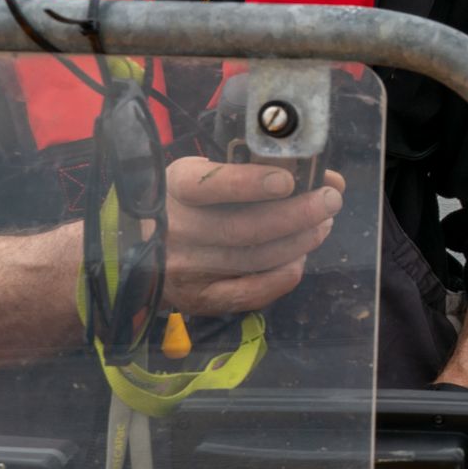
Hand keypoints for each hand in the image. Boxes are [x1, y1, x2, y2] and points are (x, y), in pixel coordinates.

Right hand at [158, 159, 345, 314]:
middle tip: (330, 200)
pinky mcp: (199, 298)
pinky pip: (250, 293)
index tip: (288, 180)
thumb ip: (248, 170)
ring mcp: (186, 269)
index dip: (249, 184)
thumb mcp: (199, 174)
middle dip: (297, 213)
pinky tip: (300, 258)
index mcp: (172, 188)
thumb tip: (320, 172)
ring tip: (323, 224)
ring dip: (300, 241)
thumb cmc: (185, 201)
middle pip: (244, 227)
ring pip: (255, 258)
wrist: (137, 248)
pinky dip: (283, 276)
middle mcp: (175, 231)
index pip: (207, 185)